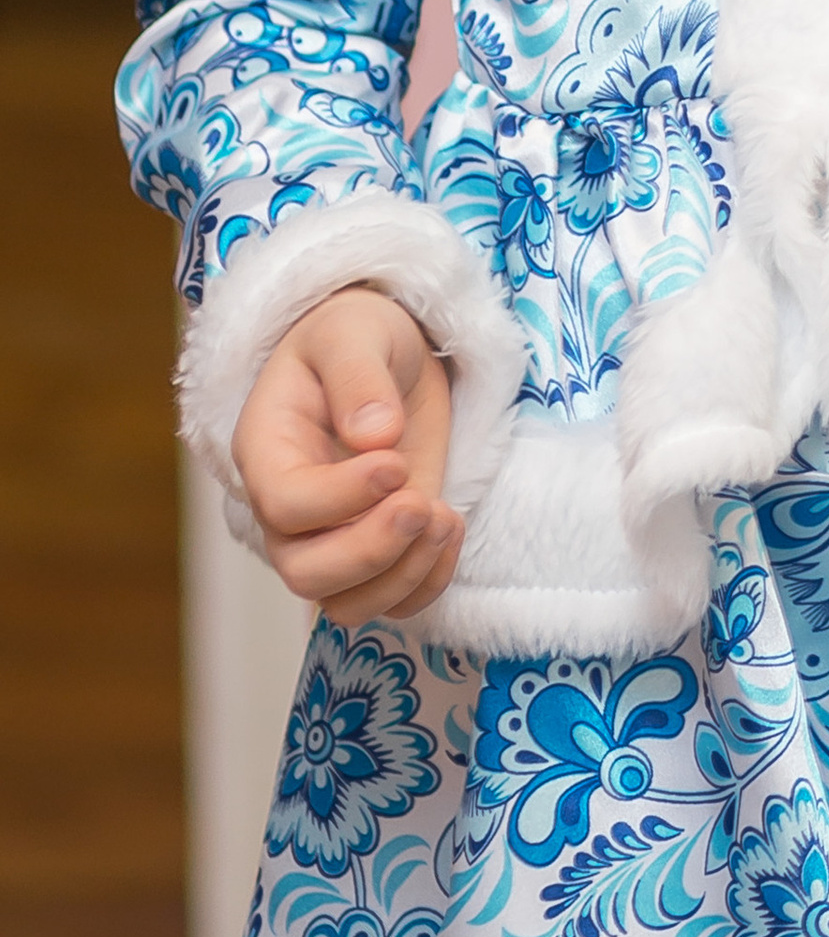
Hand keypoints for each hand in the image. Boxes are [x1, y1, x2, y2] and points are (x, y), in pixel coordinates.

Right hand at [232, 285, 462, 618]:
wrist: (384, 354)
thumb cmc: (356, 337)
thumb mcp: (354, 332)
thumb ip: (358, 376)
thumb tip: (376, 436)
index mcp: (268, 451)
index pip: (284, 505)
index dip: (339, 499)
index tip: (394, 464)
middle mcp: (290, 509)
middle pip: (306, 573)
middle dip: (372, 551)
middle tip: (423, 503)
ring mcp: (331, 538)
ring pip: (347, 604)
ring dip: (404, 573)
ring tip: (446, 517)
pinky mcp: (378, 550)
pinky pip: (391, 602)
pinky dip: (428, 583)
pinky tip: (452, 528)